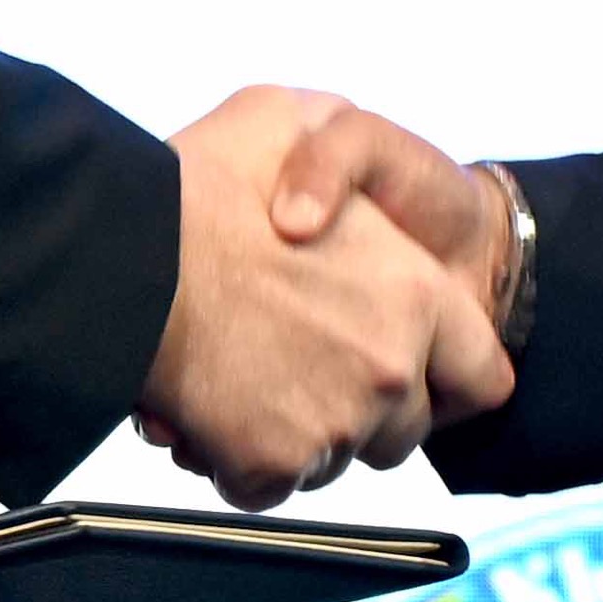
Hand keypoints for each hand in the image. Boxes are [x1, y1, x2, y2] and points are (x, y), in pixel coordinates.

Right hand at [138, 89, 510, 508]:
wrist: (119, 255)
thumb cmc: (202, 183)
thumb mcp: (293, 115)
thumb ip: (341, 153)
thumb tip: (341, 192)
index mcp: (416, 294)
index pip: (482, 378)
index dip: (449, 375)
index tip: (414, 370)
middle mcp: (389, 368)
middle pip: (402, 430)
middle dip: (362, 407)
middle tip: (301, 360)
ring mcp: (334, 425)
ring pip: (333, 459)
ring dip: (298, 430)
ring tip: (244, 371)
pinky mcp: (271, 464)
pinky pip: (268, 486)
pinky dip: (240, 459)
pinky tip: (210, 406)